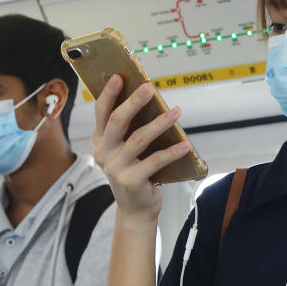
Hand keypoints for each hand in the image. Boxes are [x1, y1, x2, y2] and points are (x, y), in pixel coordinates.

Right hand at [91, 76, 191, 222]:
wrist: (135, 209)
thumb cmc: (134, 172)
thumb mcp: (126, 150)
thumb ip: (131, 129)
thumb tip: (150, 100)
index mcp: (100, 140)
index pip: (101, 112)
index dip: (109, 94)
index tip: (119, 76)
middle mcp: (104, 153)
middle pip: (117, 121)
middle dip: (133, 102)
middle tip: (149, 88)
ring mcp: (116, 168)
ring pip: (139, 139)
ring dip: (160, 123)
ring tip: (177, 112)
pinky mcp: (131, 181)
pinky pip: (155, 161)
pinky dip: (172, 151)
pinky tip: (186, 143)